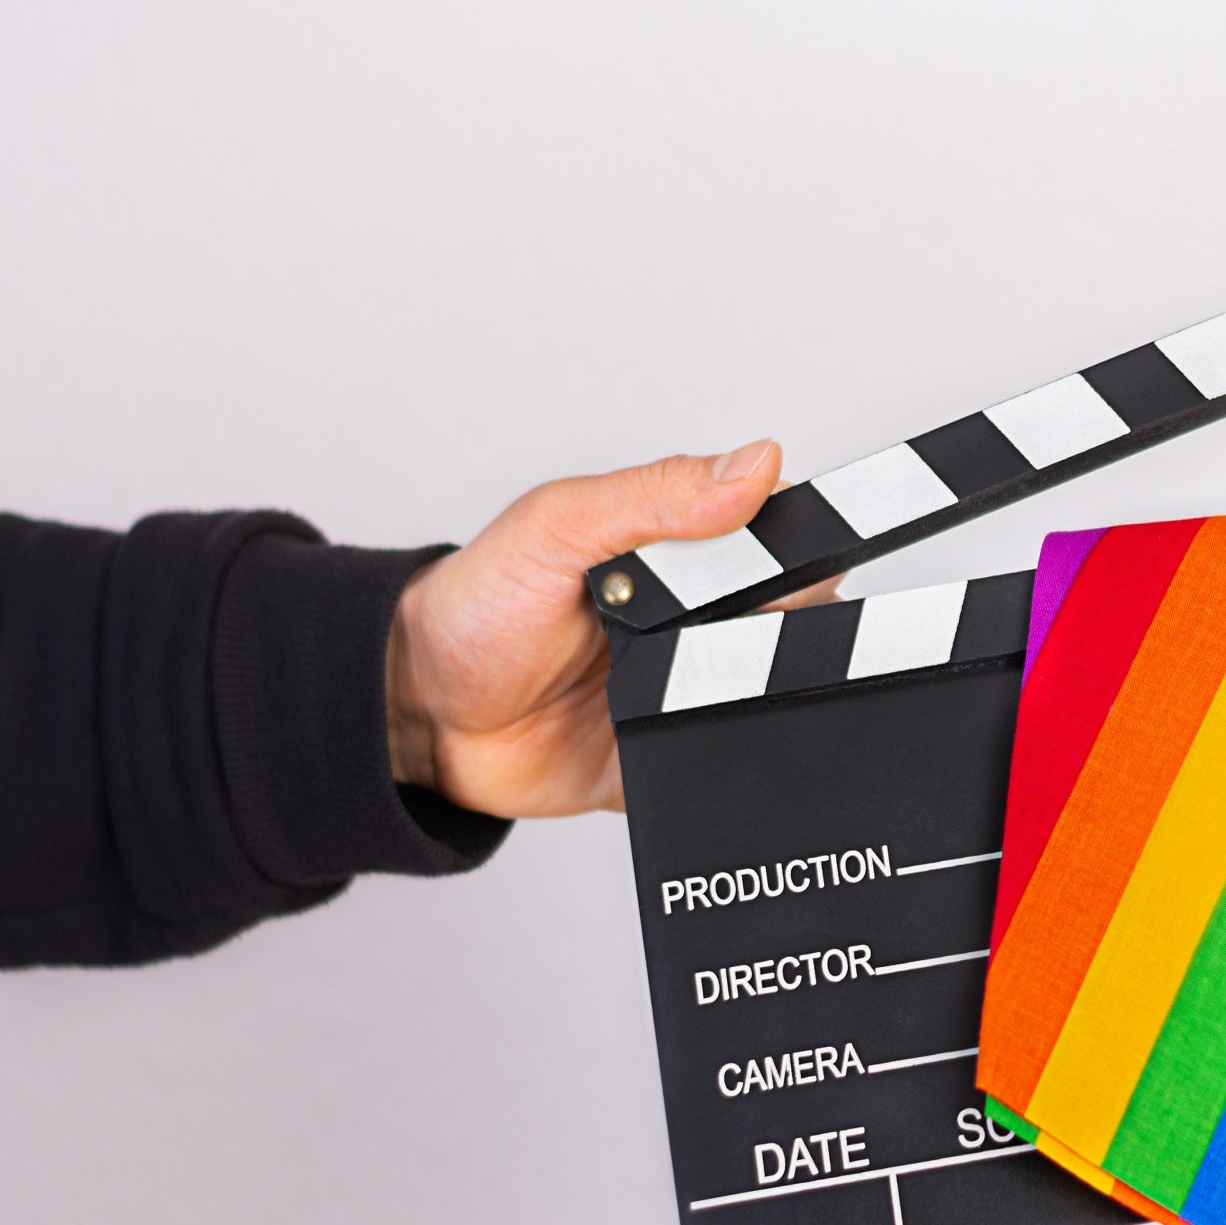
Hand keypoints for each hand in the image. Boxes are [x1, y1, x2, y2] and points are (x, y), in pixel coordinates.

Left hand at [384, 440, 837, 816]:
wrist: (421, 716)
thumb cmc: (475, 608)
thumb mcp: (557, 526)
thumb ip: (655, 495)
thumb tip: (756, 464)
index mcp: (682, 546)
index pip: (781, 536)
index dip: (804, 549)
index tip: (794, 568)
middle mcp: (699, 615)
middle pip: (797, 620)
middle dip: (777, 628)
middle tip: (702, 629)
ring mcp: (691, 686)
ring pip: (774, 695)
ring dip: (750, 695)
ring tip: (682, 685)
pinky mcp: (678, 753)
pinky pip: (730, 761)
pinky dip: (726, 756)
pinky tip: (684, 735)